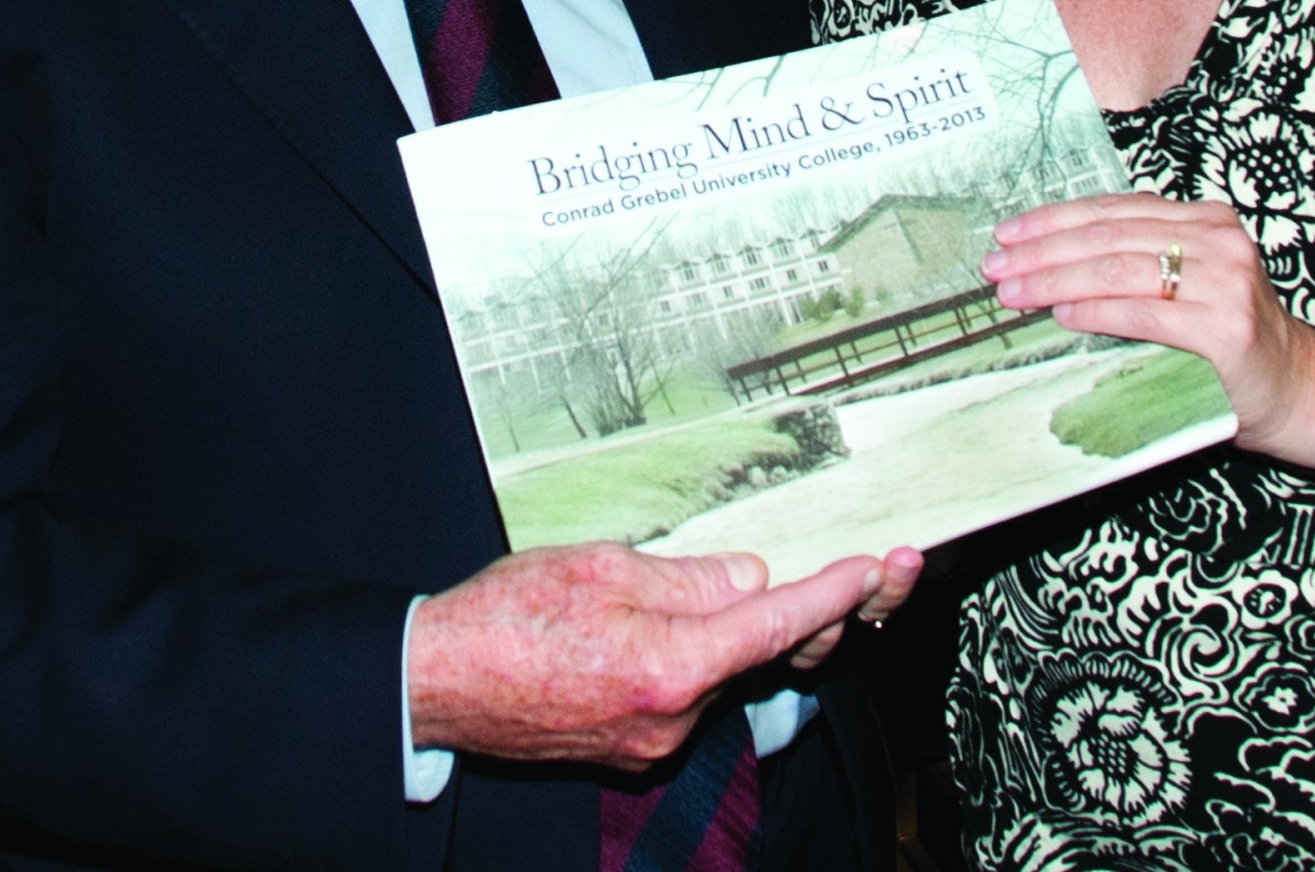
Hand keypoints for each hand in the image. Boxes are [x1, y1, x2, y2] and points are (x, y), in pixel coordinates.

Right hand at [406, 542, 910, 766]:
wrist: (437, 684)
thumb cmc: (506, 618)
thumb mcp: (602, 567)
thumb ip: (688, 578)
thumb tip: (752, 580)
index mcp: (670, 666)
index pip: (776, 625)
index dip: (835, 594)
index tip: (877, 569)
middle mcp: (673, 718)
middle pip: (770, 659)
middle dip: (822, 616)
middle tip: (866, 574)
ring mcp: (656, 741)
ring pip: (733, 677)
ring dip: (759, 634)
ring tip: (779, 587)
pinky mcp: (636, 747)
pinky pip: (695, 696)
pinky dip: (712, 658)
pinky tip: (702, 623)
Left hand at [985, 193, 1314, 456]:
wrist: (1305, 392)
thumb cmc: (1234, 345)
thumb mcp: (1189, 288)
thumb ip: (1139, 267)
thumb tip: (1046, 266)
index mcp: (1205, 221)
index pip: (1115, 210)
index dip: (1055, 219)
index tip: (1008, 233)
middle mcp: (1218, 242)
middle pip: (1109, 236)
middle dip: (1044, 251)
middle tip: (996, 266)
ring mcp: (1226, 283)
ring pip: (1119, 269)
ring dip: (1056, 280)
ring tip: (1014, 291)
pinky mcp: (1227, 329)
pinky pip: (1145, 314)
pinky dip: (1098, 312)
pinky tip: (1062, 315)